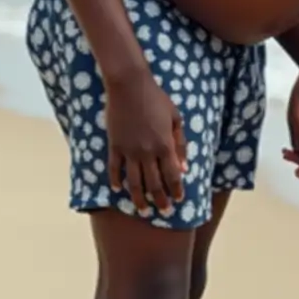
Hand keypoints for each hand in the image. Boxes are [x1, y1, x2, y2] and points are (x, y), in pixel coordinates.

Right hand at [105, 73, 186, 217]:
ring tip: (143, 211)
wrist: (130, 85)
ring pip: (134, 182)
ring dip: (139, 198)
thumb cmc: (156, 98)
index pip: (172, 175)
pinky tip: (118, 190)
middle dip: (161, 200)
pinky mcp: (114, 145)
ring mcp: (129, 150)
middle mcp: (147, 152)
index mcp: (165, 145)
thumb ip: (180, 144)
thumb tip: (184, 168)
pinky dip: (116, 181)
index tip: (179, 201)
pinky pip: (114, 168)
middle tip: (164, 212)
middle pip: (154, 183)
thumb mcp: (176, 118)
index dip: (177, 190)